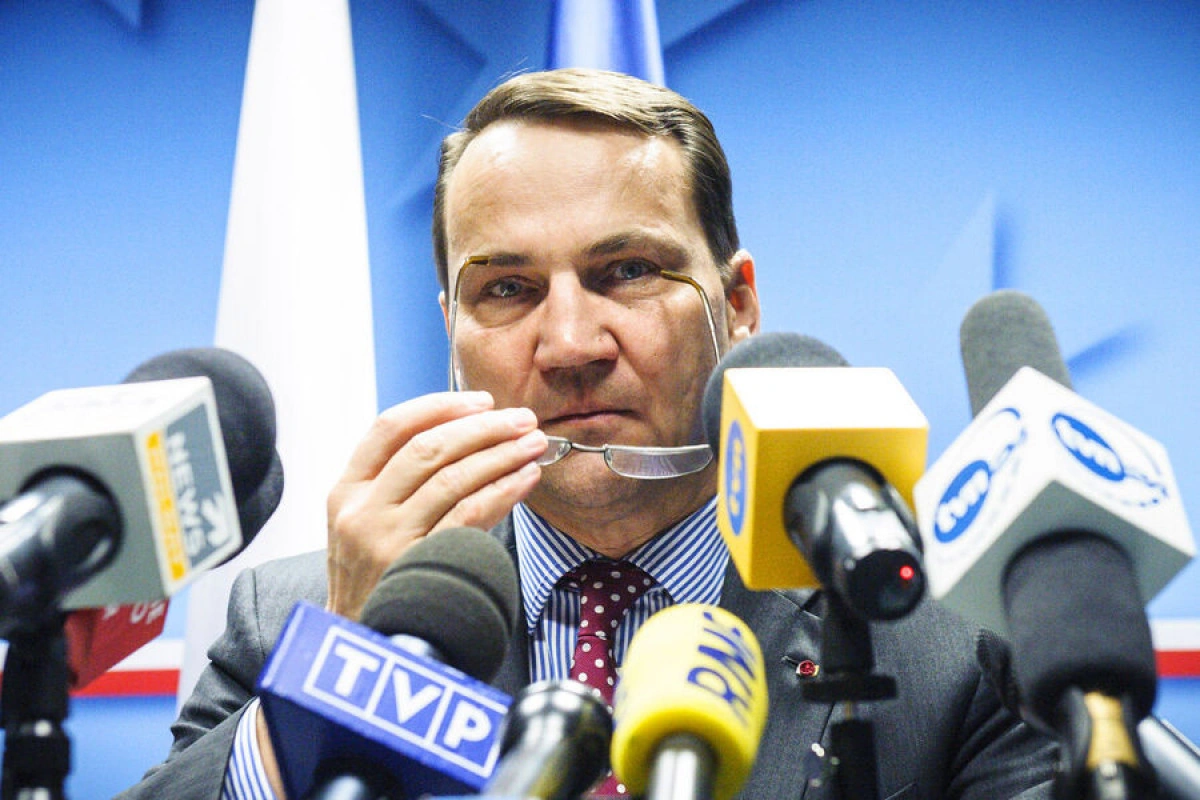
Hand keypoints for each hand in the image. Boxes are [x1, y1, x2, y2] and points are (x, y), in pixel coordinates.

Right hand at [325, 391, 544, 620]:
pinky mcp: (418, 565)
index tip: (480, 400)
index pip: (390, 427)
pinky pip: (470, 515)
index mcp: (347, 490)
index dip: (440, 407)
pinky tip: (525, 479)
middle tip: (522, 419)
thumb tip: (469, 436)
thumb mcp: (364, 524)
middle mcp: (362, 510)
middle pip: (429, 447)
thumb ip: (399, 482)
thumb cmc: (374, 580)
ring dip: (501, 455)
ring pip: (453, 478)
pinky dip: (503, 491)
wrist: (360, 645)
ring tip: (533, 444)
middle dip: (484, 427)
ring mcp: (387, 539)